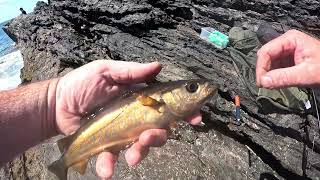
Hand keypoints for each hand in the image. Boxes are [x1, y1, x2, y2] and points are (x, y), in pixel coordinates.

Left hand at [54, 60, 201, 178]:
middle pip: (159, 131)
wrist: (56, 104)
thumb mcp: (106, 71)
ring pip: (140, 148)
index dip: (185, 112)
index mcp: (139, 99)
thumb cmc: (82, 84)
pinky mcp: (107, 147)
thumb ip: (131, 71)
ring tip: (131, 158)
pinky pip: (114, 159)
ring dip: (140, 154)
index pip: (168, 106)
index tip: (196, 119)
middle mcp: (136, 118)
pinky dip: (110, 165)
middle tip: (149, 137)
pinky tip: (105, 169)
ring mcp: (122, 134)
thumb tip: (158, 66)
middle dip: (159, 138)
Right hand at [256, 30, 319, 88]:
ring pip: (268, 63)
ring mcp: (286, 51)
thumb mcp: (306, 74)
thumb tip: (263, 82)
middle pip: (265, 56)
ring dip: (268, 74)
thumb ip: (284, 77)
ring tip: (274, 84)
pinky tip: (279, 82)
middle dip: (264, 71)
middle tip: (265, 85)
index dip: (260, 67)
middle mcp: (286, 43)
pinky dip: (274, 76)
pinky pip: (274, 67)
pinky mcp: (288, 60)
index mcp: (290, 39)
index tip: (261, 83)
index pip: (265, 52)